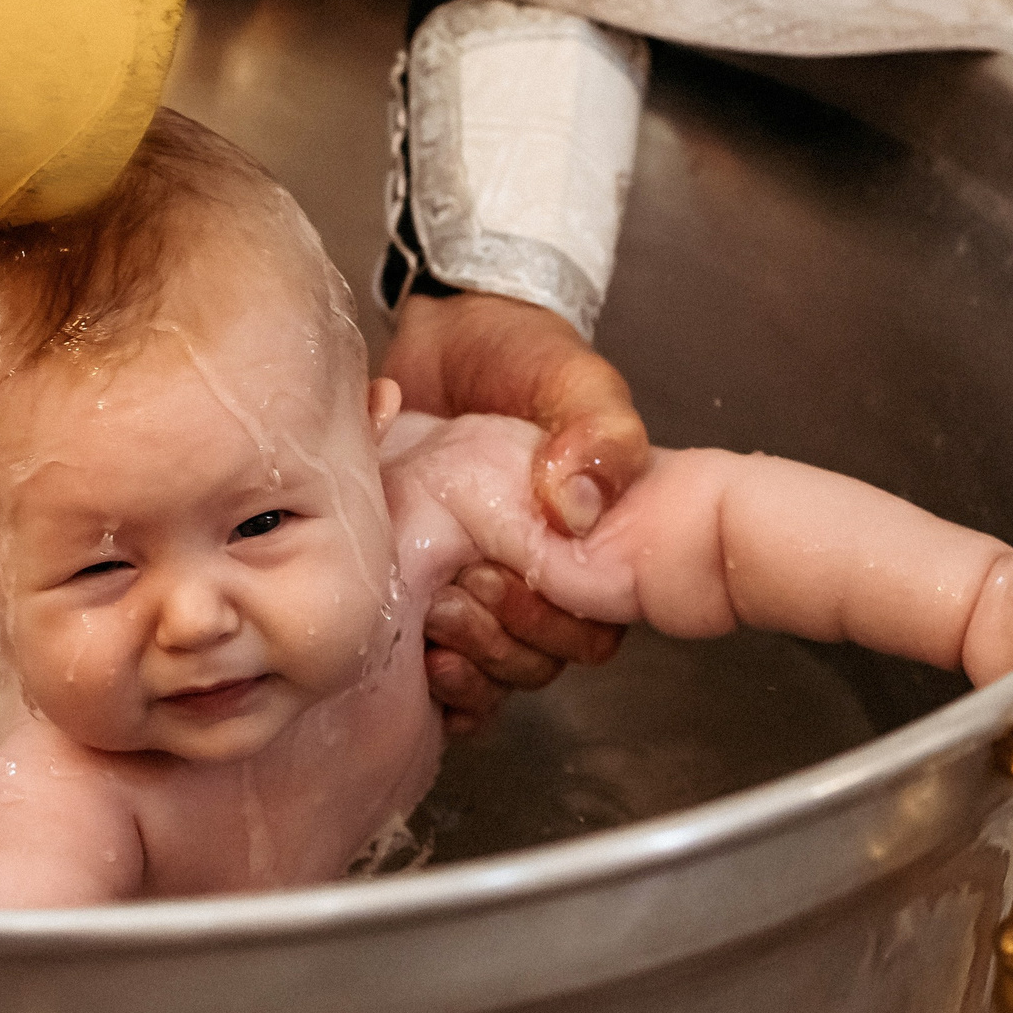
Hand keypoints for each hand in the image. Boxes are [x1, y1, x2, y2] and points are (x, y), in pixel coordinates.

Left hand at [386, 291, 647, 731]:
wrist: (445, 331)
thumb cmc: (521, 355)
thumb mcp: (571, 379)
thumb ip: (597, 435)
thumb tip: (577, 513)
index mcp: (585, 548)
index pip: (590, 631)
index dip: (549, 621)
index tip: (499, 575)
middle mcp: (535, 578)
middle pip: (537, 664)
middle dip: (498, 642)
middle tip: (454, 591)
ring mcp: (477, 586)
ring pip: (491, 675)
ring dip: (464, 660)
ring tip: (427, 614)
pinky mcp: (421, 584)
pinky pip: (442, 670)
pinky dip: (434, 681)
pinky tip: (415, 656)